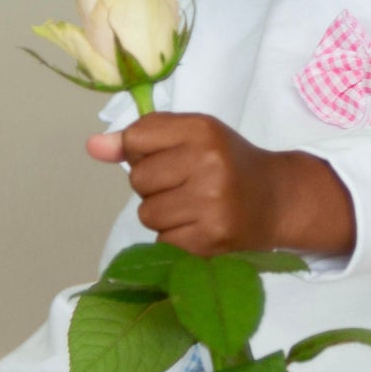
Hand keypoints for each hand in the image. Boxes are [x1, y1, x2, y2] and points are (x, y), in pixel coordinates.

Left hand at [87, 112, 354, 258]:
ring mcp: (211, 204)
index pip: (136, 138)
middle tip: (187, 185)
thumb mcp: (191, 136)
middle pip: (138, 180)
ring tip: (194, 207)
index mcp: (202, 130)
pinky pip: (163, 242)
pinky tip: (200, 227)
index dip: (144, 152)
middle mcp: (208, 163)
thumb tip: (92, 147)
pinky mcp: (211, 240)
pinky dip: (176, 238)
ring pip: (148, 214)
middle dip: (155, 187)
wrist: (278, 200)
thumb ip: (140, 138)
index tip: (170, 157)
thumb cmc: (228, 163)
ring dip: (164, 215)